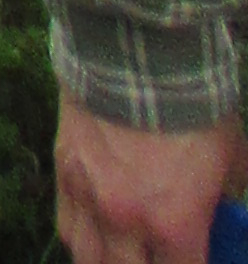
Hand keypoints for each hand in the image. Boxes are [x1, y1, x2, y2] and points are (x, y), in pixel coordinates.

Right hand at [52, 92, 243, 263]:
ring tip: (121, 256)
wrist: (136, 52)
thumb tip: (226, 205)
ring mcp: (89, 197)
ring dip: (107, 262)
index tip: (195, 257)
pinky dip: (80, 236)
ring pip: (88, 258)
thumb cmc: (194, 107)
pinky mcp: (63, 169)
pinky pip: (66, 224)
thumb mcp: (231, 156)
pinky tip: (94, 232)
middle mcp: (127, 222)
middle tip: (159, 253)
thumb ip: (227, 193)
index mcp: (174, 225)